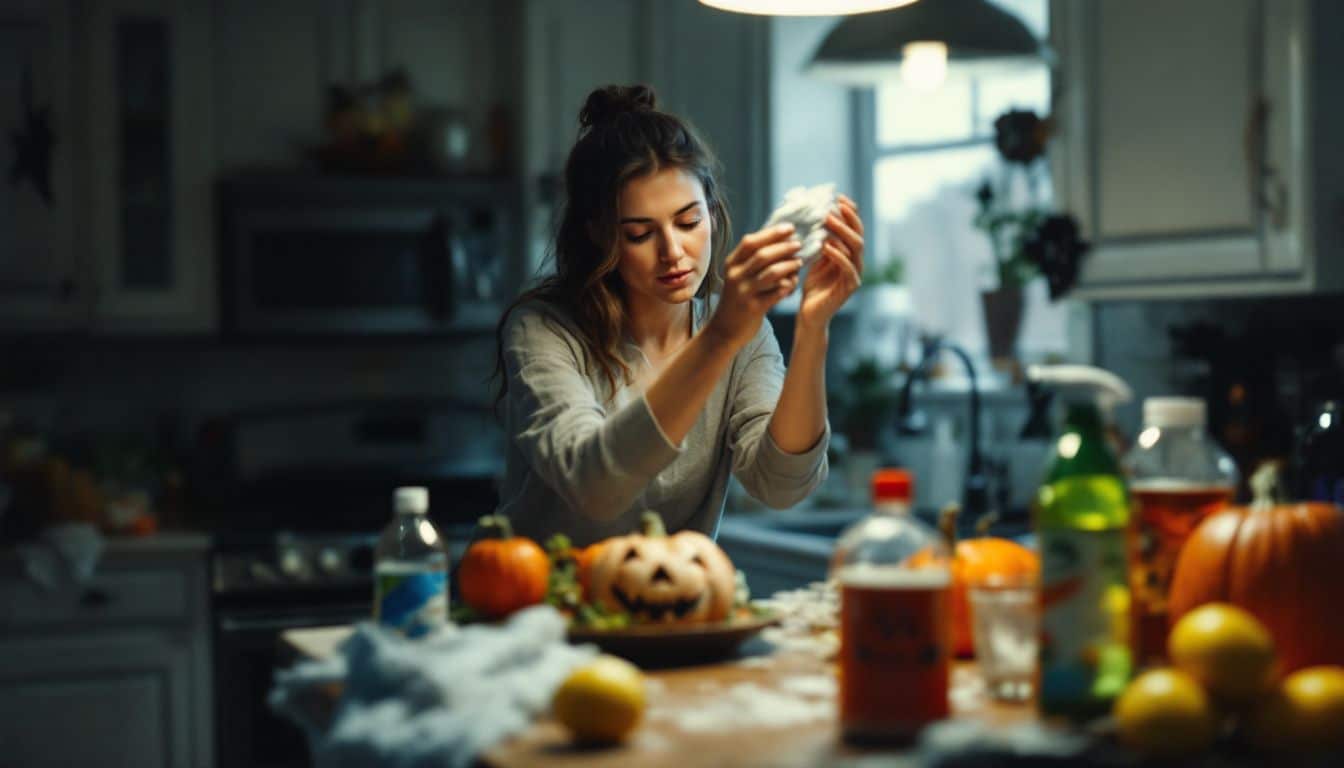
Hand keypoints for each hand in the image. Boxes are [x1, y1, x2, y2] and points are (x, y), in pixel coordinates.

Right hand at [705, 223, 802, 349]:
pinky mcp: (753, 308)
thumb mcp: (738, 275)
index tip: (790, 228)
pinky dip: (788, 286)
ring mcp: (743, 292)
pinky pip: (776, 293)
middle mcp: (735, 276)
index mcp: (731, 264)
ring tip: (799, 263)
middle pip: (763, 255)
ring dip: (789, 266)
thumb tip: (778, 238)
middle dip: (784, 247)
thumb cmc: (737, 298)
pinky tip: (793, 283)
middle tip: (799, 245)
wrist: (725, 330)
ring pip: (772, 273)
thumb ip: (752, 259)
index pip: (750, 242)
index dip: (772, 233)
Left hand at [798, 194, 863, 330]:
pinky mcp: (850, 287)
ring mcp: (855, 274)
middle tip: (834, 206)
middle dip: (847, 219)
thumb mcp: (815, 259)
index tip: (837, 197)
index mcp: (849, 254)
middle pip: (857, 235)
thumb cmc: (813, 287)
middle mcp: (856, 262)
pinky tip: (827, 246)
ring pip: (855, 248)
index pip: (854, 228)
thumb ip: (821, 241)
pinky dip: (838, 255)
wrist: (810, 314)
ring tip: (828, 220)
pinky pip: (848, 268)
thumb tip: (817, 217)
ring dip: (842, 232)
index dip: (849, 212)